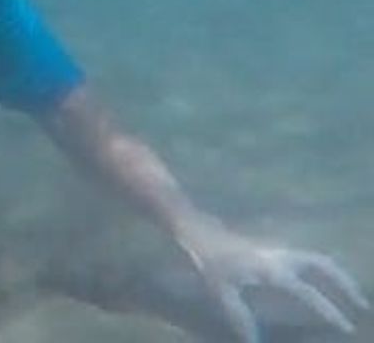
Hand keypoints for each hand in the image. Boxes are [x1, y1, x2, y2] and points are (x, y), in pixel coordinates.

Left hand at [178, 215, 368, 341]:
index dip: (329, 310)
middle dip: (344, 285)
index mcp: (273, 270)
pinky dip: (324, 268)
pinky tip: (325, 281)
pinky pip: (308, 255)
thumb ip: (240, 318)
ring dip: (337, 274)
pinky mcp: (274, 246)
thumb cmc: (209, 260)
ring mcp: (279, 248)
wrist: (198, 228)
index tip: (346, 326)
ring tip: (351, 293)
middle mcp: (282, 256)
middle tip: (361, 305)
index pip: (309, 293)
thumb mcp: (221, 291)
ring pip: (317, 258)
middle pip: (322, 266)